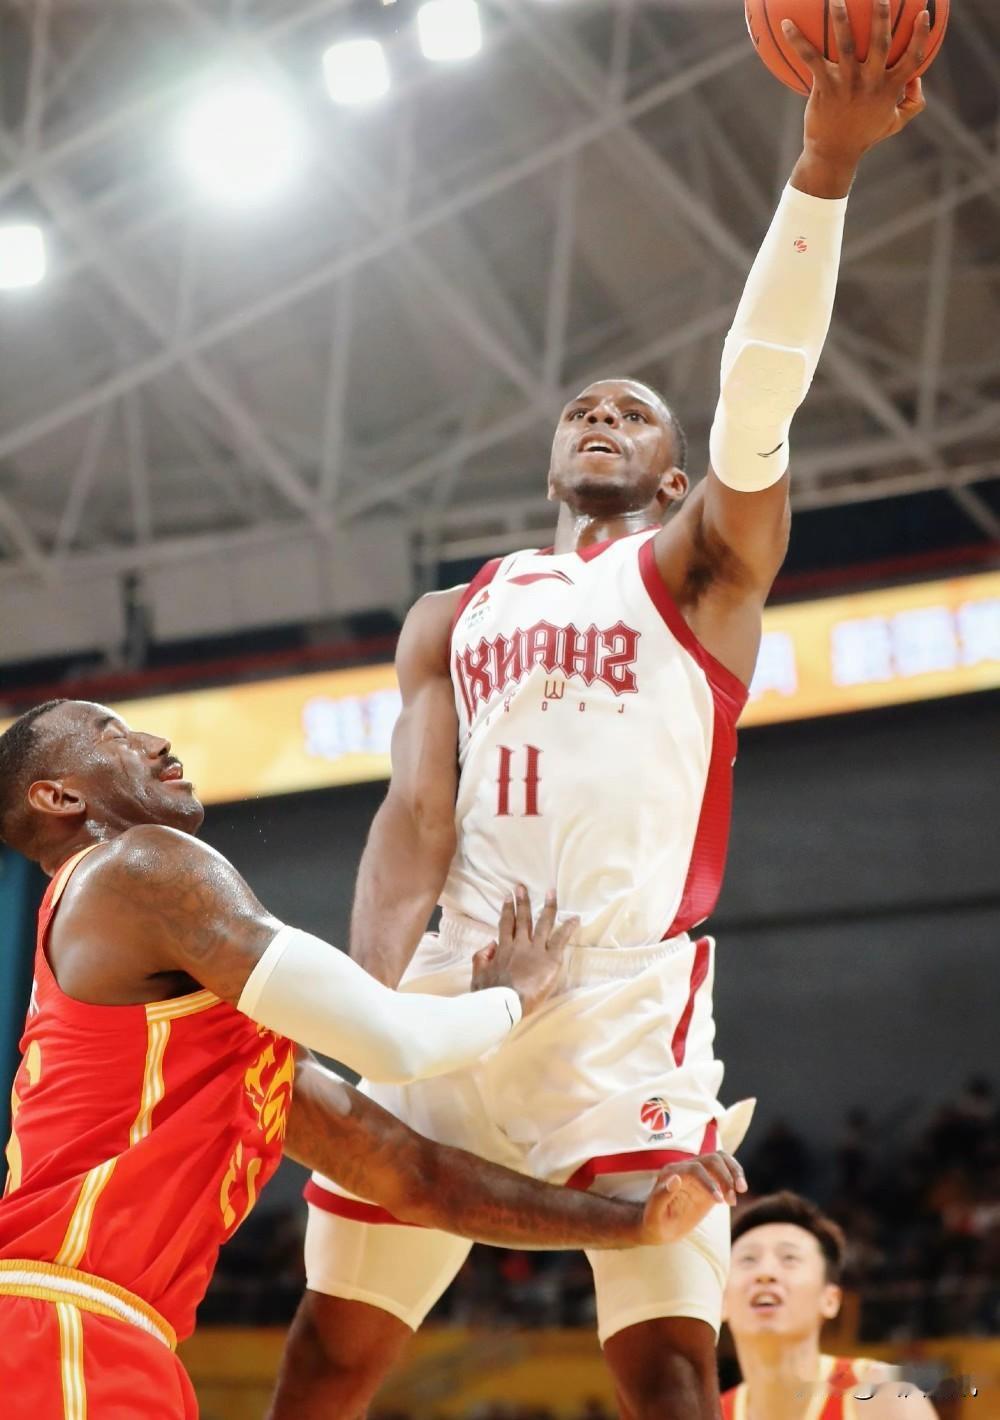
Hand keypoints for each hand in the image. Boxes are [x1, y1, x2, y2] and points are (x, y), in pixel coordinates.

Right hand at [472, 885, 577, 1016]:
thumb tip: (490, 944)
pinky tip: (575, 918)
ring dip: (548, 906)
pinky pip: (560, 939)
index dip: (507, 910)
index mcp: (503, 949)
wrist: (505, 1003)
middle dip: (522, 902)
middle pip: (522, 919)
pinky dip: (568, 927)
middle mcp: (520, 945)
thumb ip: (482, 956)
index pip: (505, 925)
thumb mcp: (478, 973)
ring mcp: (536, 950)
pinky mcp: (550, 959)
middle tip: (522, 887)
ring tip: (552, 893)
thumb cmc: (490, 994)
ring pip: (543, 923)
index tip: (508, 897)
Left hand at [639, 1152, 747, 1245]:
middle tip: (732, 1200)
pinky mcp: (709, 1182)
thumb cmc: (653, 1222)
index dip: (709, 1182)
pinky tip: (738, 1192)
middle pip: (712, 1159)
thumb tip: (676, 1178)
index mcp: (672, 1172)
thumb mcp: (653, 1214)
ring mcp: (699, 1173)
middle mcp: (686, 1168)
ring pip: (721, 1159)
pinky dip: (735, 1176)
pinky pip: (725, 1169)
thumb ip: (661, 1196)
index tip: (719, 1201)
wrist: (658, 1226)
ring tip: (741, 1190)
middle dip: (725, 1177)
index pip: (695, 1169)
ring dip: (734, 1171)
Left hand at [784, 0, 928, 192]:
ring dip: (841, 17)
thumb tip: (918, 79)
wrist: (834, 154)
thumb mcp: (895, 123)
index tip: (925, 12)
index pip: (913, 58)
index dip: (921, 35)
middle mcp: (871, 82)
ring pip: (846, 43)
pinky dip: (797, 41)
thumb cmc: (864, 135)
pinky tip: (787, 24)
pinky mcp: (824, 87)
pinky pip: (811, 58)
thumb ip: (913, 103)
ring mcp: (847, 84)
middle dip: (882, 15)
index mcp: (890, 88)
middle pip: (881, 42)